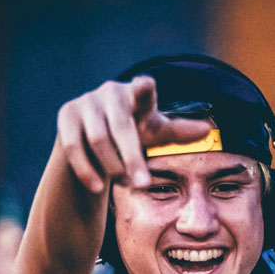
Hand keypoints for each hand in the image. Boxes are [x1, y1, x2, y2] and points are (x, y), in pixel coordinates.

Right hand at [56, 76, 212, 194]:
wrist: (89, 140)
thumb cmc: (130, 135)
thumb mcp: (153, 134)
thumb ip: (177, 132)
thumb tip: (208, 131)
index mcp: (135, 94)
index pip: (143, 89)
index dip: (143, 89)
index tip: (146, 85)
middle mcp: (109, 92)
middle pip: (121, 128)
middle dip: (132, 159)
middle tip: (143, 185)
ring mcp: (85, 102)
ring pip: (97, 139)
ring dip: (111, 166)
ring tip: (123, 184)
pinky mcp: (66, 116)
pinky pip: (73, 147)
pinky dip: (86, 170)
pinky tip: (97, 189)